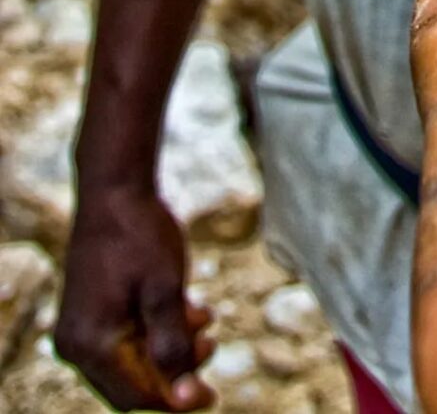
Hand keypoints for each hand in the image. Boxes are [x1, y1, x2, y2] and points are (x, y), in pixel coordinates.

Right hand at [55, 187, 215, 411]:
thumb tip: (185, 399)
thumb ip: (174, 346)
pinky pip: (129, 341)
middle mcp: (77, 345)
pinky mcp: (94, 314)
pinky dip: (161, 332)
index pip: (136, 398)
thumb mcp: (165, 290)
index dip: (177, 401)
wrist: (116, 191)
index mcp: (90, 345)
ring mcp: (83, 330)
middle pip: (133, 385)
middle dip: (176, 372)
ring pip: (135, 362)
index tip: (213, 395)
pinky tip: (191, 311)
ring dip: (173, 349)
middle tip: (210, 344)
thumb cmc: (140, 236)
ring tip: (203, 319)